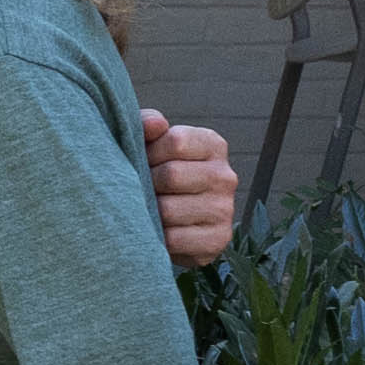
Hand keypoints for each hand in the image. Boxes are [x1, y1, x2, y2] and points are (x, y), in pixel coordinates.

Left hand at [143, 107, 240, 270]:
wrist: (172, 223)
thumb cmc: (157, 174)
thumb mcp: (151, 143)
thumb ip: (148, 125)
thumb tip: (155, 124)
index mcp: (212, 145)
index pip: (176, 141)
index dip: (149, 152)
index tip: (143, 161)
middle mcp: (225, 176)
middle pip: (171, 175)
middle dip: (145, 183)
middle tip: (139, 189)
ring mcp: (225, 209)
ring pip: (169, 210)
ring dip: (148, 212)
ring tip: (146, 209)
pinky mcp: (217, 240)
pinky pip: (174, 239)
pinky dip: (157, 237)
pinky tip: (156, 231)